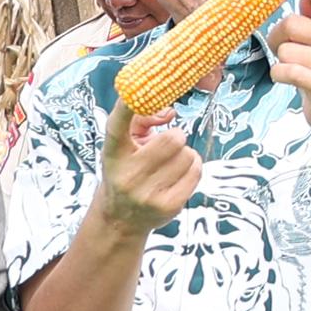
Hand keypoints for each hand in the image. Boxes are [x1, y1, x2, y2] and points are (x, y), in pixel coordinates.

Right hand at [95, 104, 203, 239]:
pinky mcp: (168, 206)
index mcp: (114, 153)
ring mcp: (148, 193)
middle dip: (176, 137)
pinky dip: (193, 167)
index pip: (118, 125)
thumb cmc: (126, 171)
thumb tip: (169, 112)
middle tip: (169, 143)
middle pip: (173, 139)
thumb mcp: (124, 144)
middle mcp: (128, 174)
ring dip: (185, 153)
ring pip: (188, 155)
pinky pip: (196, 172)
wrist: (120, 218)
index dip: (126, 106)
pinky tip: (179, 172)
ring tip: (171, 162)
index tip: (134, 91)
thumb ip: (141, 118)